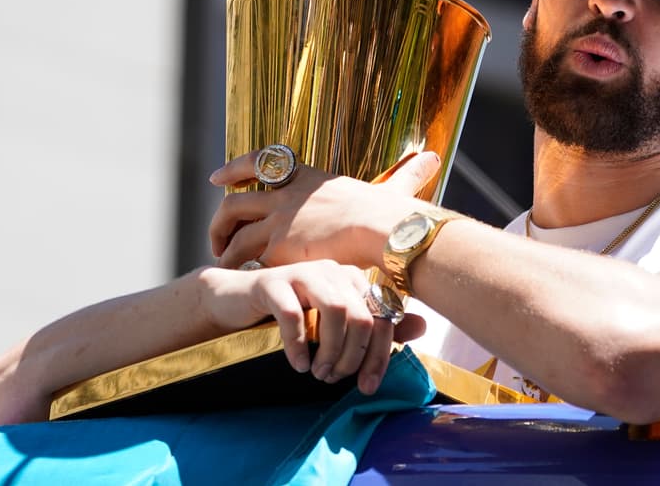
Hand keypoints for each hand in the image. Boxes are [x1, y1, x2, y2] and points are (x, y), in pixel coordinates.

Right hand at [198, 261, 425, 394]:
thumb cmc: (292, 313)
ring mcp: (304, 273)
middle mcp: (334, 271)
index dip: (379, 356)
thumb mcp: (334, 324)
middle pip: (362, 316)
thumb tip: (423, 327)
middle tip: (334, 379)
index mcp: (354, 280)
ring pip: (335, 311)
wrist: (237, 300)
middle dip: (352, 356)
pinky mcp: (273, 282)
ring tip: (318, 373)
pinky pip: (294, 314)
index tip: (367, 387)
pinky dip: (298, 345)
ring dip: (329, 350)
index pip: (381, 317)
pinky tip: (297, 363)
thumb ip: (375, 324)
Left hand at [207, 150, 441, 269]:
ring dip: (223, 248)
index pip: (262, 160)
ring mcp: (279, 219)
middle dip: (220, 219)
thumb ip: (407, 175)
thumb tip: (433, 157)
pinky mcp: (277, 246)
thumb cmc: (392, 214)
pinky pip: (245, 258)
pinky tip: (240, 281)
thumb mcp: (394, 187)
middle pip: (235, 200)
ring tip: (223, 264)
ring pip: (233, 233)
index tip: (218, 177)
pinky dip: (238, 269)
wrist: (383, 229)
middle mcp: (286, 195)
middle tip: (218, 236)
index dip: (236, 168)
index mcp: (308, 177)